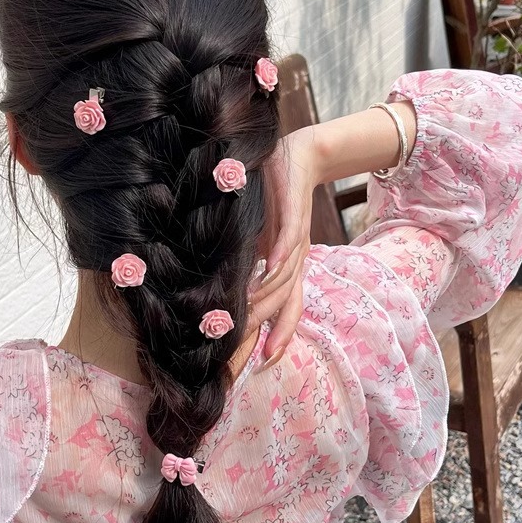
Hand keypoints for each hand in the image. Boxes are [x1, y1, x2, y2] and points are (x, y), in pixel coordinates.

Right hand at [248, 126, 317, 362]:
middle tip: (254, 358)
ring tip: (250, 320)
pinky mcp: (295, 212)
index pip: (286, 309)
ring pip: (287, 277)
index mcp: (288, 266)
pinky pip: (290, 239)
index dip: (279, 337)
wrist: (299, 156)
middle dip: (272, 331)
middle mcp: (295, 258)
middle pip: (287, 302)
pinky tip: (270, 265)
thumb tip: (222, 290)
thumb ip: (245, 265)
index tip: (262, 366)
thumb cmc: (273, 199)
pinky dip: (281, 254)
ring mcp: (297, 237)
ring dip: (269, 299)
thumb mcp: (255, 238)